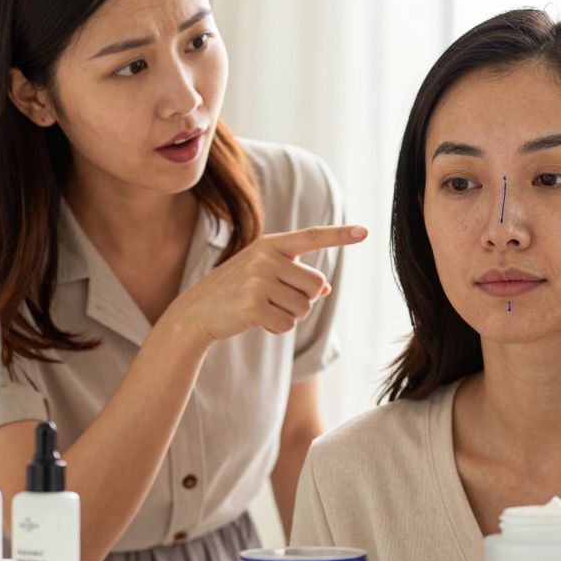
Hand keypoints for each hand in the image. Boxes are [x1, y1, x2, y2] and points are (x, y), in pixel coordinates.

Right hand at [164, 224, 367, 347]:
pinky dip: (276, 328)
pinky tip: (256, 321)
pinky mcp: (254, 305)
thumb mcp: (264, 276)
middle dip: (302, 299)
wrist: (195, 311)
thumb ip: (295, 277)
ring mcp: (259, 280)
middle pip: (316, 285)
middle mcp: (266, 257)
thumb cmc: (235, 292)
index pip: (312, 237)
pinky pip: (288, 323)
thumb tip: (326, 288)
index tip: (365, 231)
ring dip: (288, 315)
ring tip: (262, 308)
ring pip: (304, 307)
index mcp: (271, 245)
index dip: (340, 235)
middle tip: (273, 299)